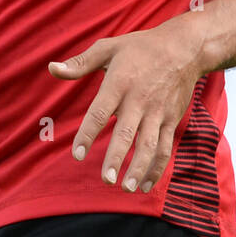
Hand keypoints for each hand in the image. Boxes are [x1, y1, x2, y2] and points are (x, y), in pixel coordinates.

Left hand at [48, 17, 204, 192]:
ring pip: (149, 145)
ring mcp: (157, 112)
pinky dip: (156, 168)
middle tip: (106, 180)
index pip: (100, 112)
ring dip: (139, 169)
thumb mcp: (108, 48)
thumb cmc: (140, 48)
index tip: (77, 155)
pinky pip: (165, 148)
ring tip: (127, 188)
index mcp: (119, 83)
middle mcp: (139, 101)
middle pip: (127, 134)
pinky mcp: (171, 120)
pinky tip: (145, 186)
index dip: (88, 134)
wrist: (184, 48)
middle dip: (116, 158)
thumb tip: (51, 69)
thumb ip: (80, 63)